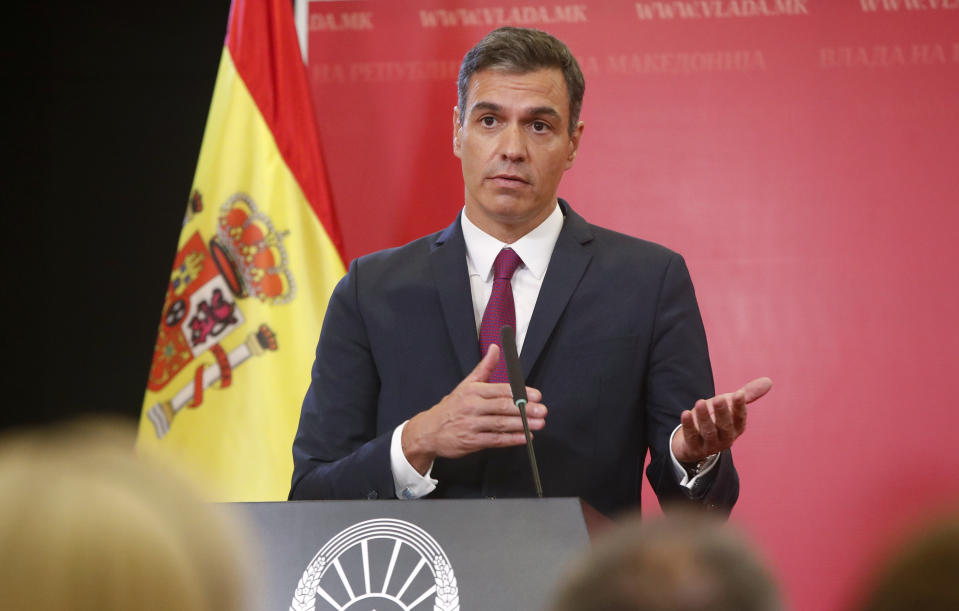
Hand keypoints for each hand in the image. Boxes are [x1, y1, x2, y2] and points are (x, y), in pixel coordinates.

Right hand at [401, 344, 547, 473]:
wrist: (429, 430)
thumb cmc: (452, 407)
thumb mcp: (467, 384)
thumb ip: (485, 367)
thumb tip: (495, 348)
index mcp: (473, 390)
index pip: (501, 390)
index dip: (520, 393)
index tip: (537, 395)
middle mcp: (472, 406)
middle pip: (502, 407)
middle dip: (525, 409)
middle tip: (542, 410)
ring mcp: (471, 424)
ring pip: (500, 424)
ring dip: (522, 424)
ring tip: (538, 424)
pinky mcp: (471, 441)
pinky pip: (495, 440)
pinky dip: (512, 439)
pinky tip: (525, 437)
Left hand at [671, 377, 772, 463]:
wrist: (695, 441)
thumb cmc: (716, 418)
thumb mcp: (729, 405)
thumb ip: (747, 394)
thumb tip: (769, 381)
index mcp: (737, 427)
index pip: (740, 417)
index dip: (740, 406)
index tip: (739, 394)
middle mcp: (726, 438)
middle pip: (725, 426)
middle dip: (723, 413)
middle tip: (719, 399)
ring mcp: (710, 445)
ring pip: (708, 432)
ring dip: (704, 418)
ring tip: (700, 402)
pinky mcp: (694, 448)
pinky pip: (691, 437)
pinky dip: (688, 426)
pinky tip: (685, 413)